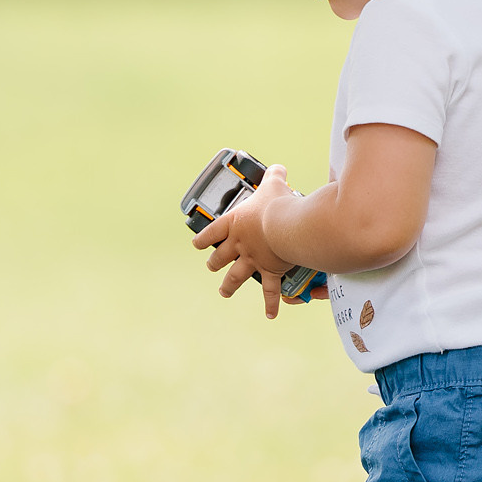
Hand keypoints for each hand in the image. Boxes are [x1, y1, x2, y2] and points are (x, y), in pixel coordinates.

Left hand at [192, 164, 298, 317]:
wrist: (285, 226)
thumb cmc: (276, 205)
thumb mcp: (272, 185)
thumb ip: (273, 176)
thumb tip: (278, 167)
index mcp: (234, 224)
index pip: (211, 233)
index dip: (202, 239)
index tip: (196, 245)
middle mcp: (239, 245)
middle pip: (220, 257)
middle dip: (214, 263)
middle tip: (211, 267)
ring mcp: (252, 260)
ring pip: (235, 276)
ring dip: (229, 285)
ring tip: (224, 292)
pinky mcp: (270, 271)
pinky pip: (269, 290)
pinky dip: (270, 303)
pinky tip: (270, 314)